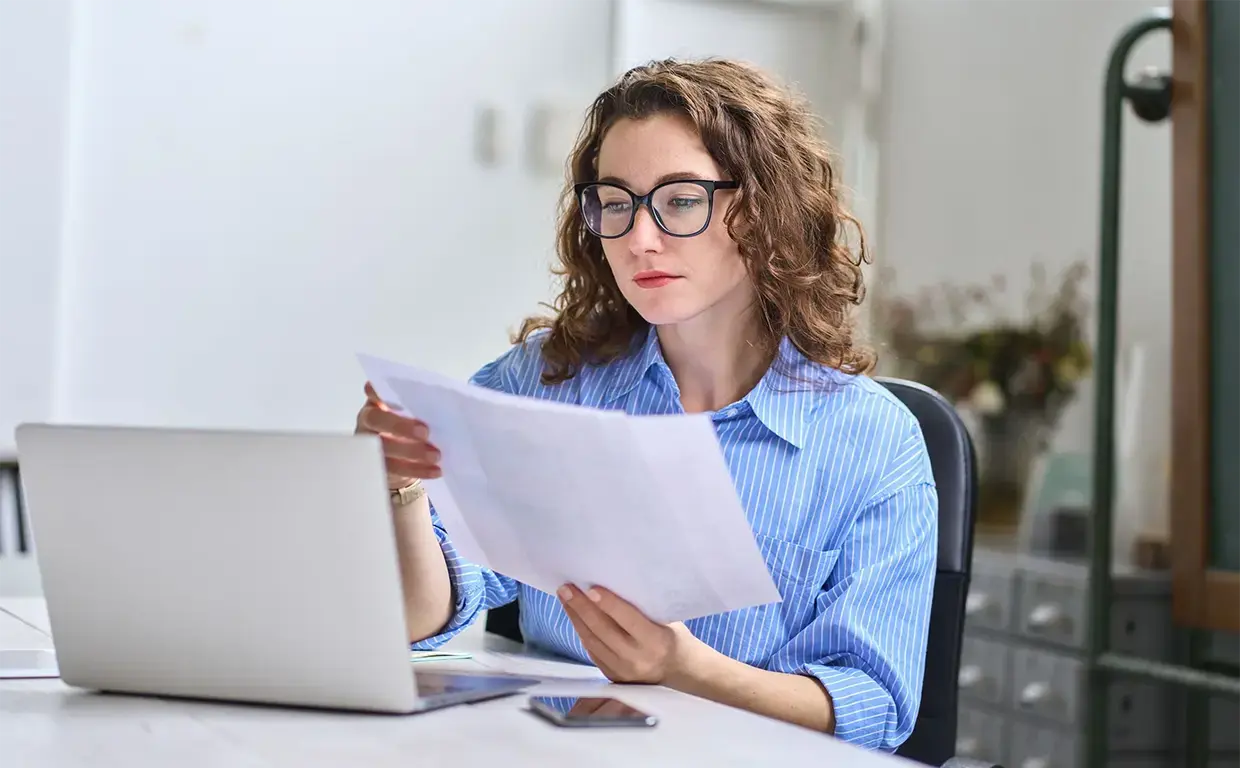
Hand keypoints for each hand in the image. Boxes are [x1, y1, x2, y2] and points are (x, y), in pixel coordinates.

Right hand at [355, 382, 441, 488]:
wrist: (402, 460)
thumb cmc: (411, 427)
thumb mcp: (415, 413)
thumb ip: (423, 407)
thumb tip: (450, 405)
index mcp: (378, 403)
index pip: (374, 392)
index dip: (378, 392)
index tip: (392, 392)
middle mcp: (370, 422)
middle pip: (376, 421)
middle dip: (400, 426)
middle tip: (425, 432)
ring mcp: (370, 446)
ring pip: (385, 449)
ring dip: (412, 452)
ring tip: (436, 455)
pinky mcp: (378, 468)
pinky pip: (396, 470)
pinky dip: (418, 470)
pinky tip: (436, 470)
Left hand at [557, 584, 694, 684]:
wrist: (680, 671)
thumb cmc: (673, 637)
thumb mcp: (667, 620)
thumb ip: (642, 608)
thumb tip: (613, 583)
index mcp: (656, 641)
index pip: (627, 619)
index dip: (608, 603)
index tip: (591, 587)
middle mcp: (637, 658)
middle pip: (603, 630)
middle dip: (581, 607)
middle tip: (566, 589)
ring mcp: (623, 670)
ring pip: (592, 641)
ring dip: (576, 618)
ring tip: (565, 599)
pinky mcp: (612, 677)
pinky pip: (592, 651)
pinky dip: (582, 632)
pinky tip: (575, 617)